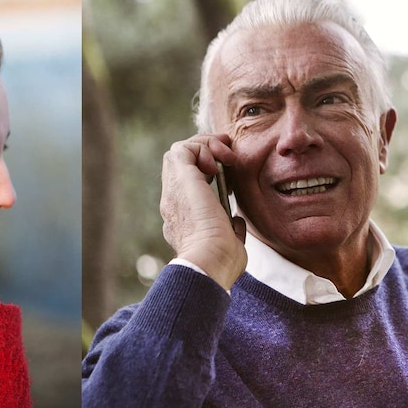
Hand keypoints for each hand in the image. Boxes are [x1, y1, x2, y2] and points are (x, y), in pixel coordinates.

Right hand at [160, 133, 246, 288]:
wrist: (210, 262)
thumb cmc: (221, 261)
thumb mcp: (228, 242)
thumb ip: (229, 228)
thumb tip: (235, 221)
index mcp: (182, 217)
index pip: (186, 184)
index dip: (206, 171)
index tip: (229, 175)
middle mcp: (173, 201)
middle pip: (179, 163)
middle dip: (204, 152)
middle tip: (228, 157)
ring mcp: (174, 189)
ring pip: (179, 151)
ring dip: (205, 146)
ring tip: (226, 156)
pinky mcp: (181, 179)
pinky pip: (184, 148)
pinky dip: (204, 147)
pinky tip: (220, 160)